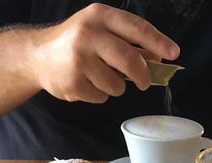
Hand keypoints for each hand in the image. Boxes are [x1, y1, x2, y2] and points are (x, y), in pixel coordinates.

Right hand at [33, 3, 178, 103]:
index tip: (173, 52)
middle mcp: (88, 35)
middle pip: (129, 60)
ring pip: (116, 84)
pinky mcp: (74, 83)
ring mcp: (79, 60)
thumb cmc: (75, 43)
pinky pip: (101, 96)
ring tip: (101, 78)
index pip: (136, 28)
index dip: (157, 42)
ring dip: (116, 87)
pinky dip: (99, 94)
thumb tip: (157, 57)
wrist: (37, 57)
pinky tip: (86, 84)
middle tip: (144, 82)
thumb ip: (127, 41)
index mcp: (99, 16)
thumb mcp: (100, 31)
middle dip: (142, 75)